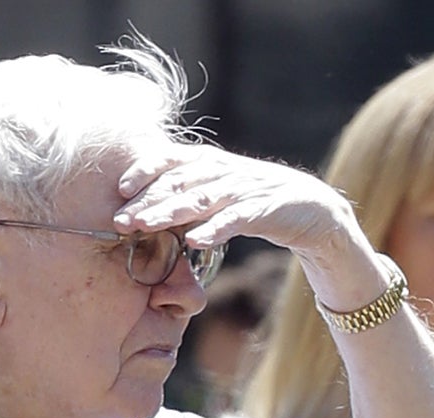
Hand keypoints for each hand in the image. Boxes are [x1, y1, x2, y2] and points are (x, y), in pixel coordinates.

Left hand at [114, 144, 358, 261]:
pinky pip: (235, 219)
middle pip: (179, 182)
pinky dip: (214, 229)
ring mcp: (245, 188)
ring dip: (170, 213)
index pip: (172, 160)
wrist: (313, 211)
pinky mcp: (265, 209)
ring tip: (145, 226)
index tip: (119, 189)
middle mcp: (224, 171)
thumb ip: (185, 194)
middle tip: (121, 219)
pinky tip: (195, 241)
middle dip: (148, 200)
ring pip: (201, 198)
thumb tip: (140, 205)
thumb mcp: (217, 193)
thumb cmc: (253, 203)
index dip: (145, 171)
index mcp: (210, 162)